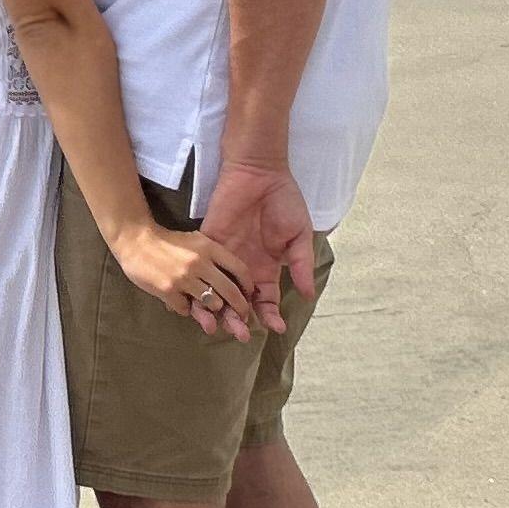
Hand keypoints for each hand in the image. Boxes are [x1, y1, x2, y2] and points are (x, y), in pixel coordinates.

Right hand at [113, 216, 259, 339]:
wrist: (135, 241)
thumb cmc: (168, 242)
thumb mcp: (196, 241)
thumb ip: (214, 257)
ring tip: (206, 307)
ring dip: (211, 309)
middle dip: (239, 308)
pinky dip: (185, 309)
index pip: (240, 269)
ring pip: (212, 304)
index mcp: (209, 247)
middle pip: (230, 292)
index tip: (249, 295)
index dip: (248, 286)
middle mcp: (200, 263)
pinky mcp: (168, 291)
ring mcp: (184, 278)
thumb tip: (235, 279)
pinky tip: (180, 302)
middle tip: (241, 317)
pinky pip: (186, 310)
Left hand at [197, 163, 317, 322]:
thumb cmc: (284, 200)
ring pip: (219, 292)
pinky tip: (200, 303)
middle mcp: (244, 267)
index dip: (270, 315)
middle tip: (241, 335)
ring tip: (220, 327)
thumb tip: (308, 294)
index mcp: (267, 267)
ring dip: (219, 310)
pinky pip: (201, 270)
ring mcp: (225, 257)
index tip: (275, 327)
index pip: (266, 300)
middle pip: (240, 302)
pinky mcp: (208, 243)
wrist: (259, 172)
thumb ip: (301, 264)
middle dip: (241, 320)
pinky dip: (200, 287)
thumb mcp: (299, 235)